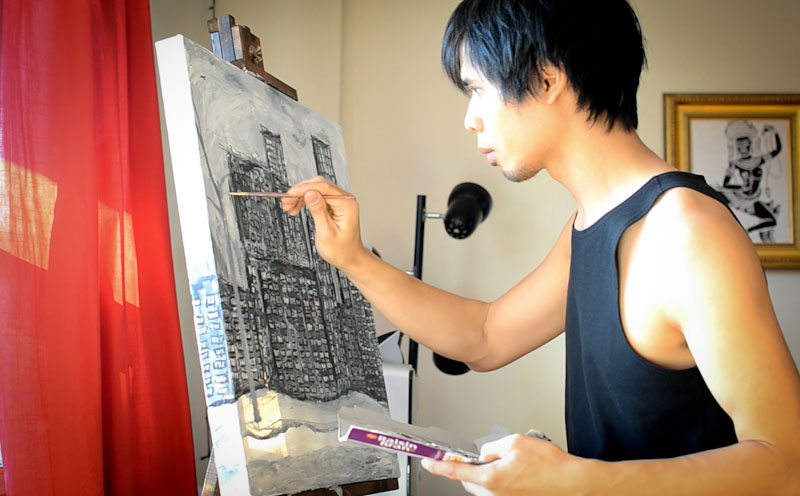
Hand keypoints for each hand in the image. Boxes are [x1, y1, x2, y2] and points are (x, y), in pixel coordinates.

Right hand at [281, 176, 367, 270]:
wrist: (349, 258)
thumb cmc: (341, 250)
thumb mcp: (326, 233)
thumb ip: (318, 211)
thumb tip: (310, 194)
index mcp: (347, 205)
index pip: (324, 188)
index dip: (304, 189)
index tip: (290, 194)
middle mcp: (345, 200)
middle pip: (319, 186)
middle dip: (301, 192)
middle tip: (286, 202)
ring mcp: (340, 202)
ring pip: (316, 190)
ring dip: (301, 196)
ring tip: (289, 207)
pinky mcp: (334, 206)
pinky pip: (317, 197)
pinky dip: (305, 201)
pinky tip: (296, 208)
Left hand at [422, 434, 580, 495]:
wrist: (571, 483)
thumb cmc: (549, 464)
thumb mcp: (515, 443)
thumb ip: (492, 447)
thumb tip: (483, 454)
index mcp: (491, 479)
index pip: (456, 472)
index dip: (438, 467)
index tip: (428, 463)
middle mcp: (495, 494)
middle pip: (469, 481)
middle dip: (471, 468)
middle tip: (485, 456)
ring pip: (484, 486)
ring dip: (488, 475)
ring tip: (511, 464)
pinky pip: (498, 491)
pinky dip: (500, 480)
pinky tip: (517, 473)